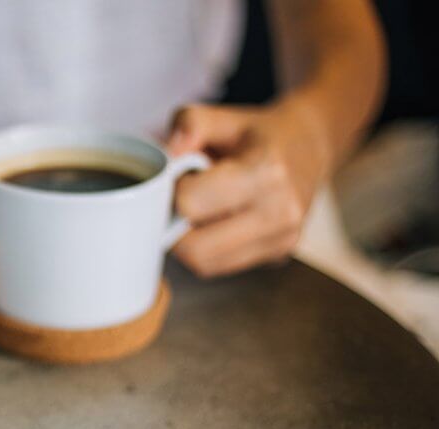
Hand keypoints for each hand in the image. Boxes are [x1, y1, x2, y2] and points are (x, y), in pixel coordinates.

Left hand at [167, 100, 331, 276]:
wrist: (308, 146)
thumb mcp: (222, 116)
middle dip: (174, 226)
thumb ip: (189, 124)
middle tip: (177, 203)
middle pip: (195, 248)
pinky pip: (221, 266)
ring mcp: (282, 239)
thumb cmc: (257, 134)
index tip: (177, 179)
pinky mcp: (277, 256)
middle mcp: (280, 211)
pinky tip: (214, 224)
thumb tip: (166, 152)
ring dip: (188, 242)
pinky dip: (206, 250)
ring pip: (205, 264)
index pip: (191, 203)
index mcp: (265, 171)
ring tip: (197, 212)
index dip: (171, 191)